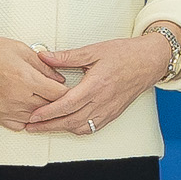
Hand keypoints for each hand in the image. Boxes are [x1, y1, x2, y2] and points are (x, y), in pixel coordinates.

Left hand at [22, 35, 172, 136]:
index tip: (33, 115)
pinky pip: (92, 127)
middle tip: (31, 127)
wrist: (149, 61)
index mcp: (96, 85)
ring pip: (81, 127)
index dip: (48, 112)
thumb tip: (44, 56)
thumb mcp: (94, 50)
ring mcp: (109, 110)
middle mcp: (103, 101)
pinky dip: (77, 129)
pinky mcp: (113, 114)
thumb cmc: (124, 54)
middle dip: (48, 126)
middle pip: (70, 120)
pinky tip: (67, 126)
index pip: (67, 104)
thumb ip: (67, 56)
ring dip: (61, 129)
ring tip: (44, 127)